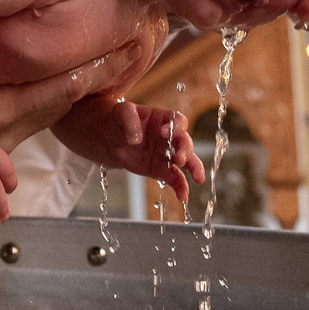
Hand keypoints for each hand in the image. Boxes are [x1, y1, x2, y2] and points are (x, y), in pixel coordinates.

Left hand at [56, 98, 204, 202]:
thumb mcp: (121, 112)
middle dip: (186, 150)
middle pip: (185, 141)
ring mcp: (167, 154)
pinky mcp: (161, 170)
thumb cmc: (119, 121)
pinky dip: (181, 188)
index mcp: (163, 119)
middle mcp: (170, 137)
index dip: (176, 126)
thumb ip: (129, 120)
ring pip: (187, 161)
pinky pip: (176, 179)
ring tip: (197, 178)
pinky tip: (183, 197)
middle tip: (179, 158)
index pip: (178, 120)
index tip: (163, 132)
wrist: (110, 140)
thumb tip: (135, 138)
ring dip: (193, 168)